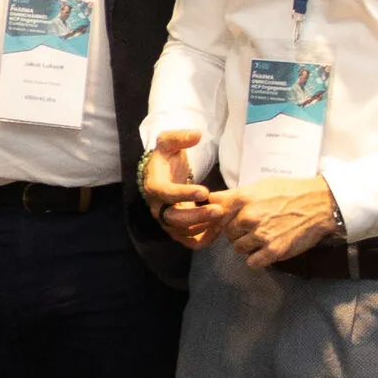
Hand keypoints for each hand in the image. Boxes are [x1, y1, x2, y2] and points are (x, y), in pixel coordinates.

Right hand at [140, 133, 233, 248]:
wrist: (161, 175)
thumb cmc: (166, 158)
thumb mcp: (168, 142)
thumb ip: (179, 137)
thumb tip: (196, 135)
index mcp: (154, 186)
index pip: (166, 194)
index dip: (184, 194)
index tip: (205, 191)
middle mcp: (158, 208)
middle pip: (174, 219)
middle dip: (197, 216)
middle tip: (219, 210)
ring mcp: (167, 222)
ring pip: (183, 232)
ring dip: (203, 227)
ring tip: (223, 218)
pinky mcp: (177, 230)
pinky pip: (189, 241)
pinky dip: (204, 239)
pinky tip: (218, 228)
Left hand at [217, 172, 340, 267]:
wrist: (319, 204)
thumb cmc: (289, 192)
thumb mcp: (259, 186)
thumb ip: (234, 196)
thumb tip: (210, 201)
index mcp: (242, 199)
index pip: (214, 213)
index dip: (217, 219)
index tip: (224, 221)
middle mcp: (248, 217)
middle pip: (226, 233)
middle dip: (236, 232)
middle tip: (252, 227)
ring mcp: (260, 235)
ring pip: (238, 249)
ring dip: (247, 246)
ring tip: (263, 237)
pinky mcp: (273, 251)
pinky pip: (252, 263)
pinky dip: (258, 259)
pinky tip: (267, 250)